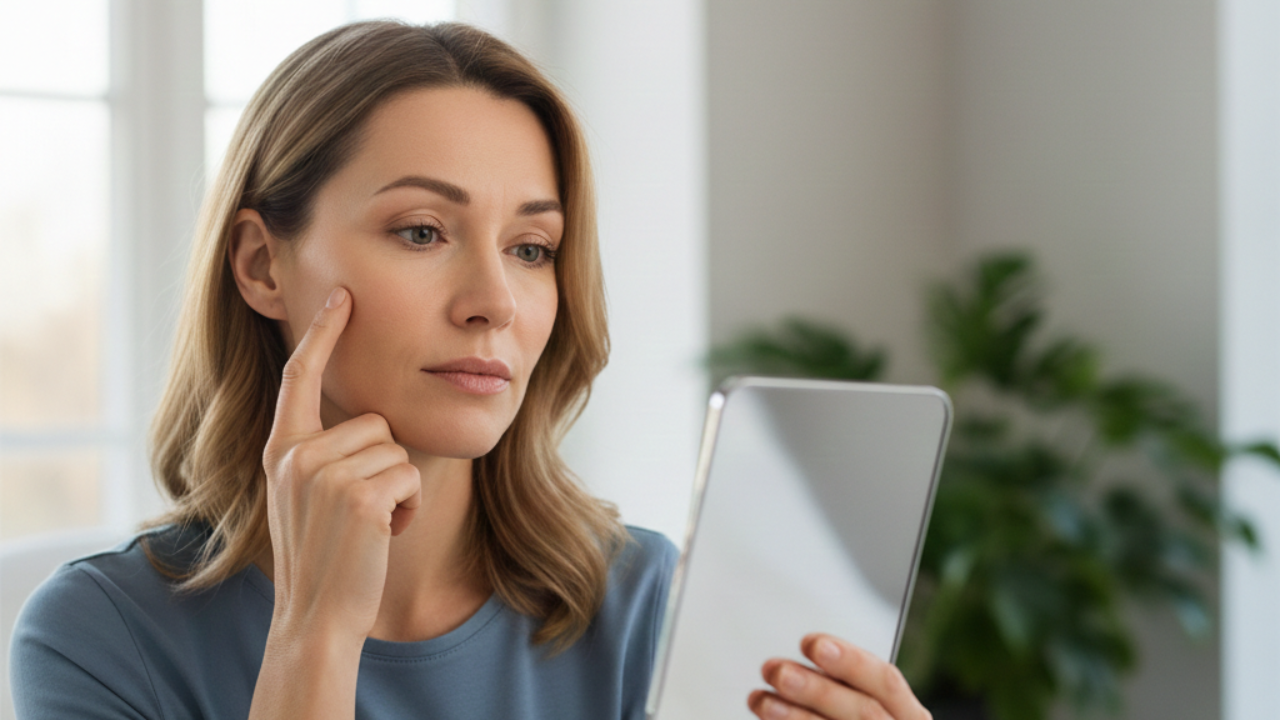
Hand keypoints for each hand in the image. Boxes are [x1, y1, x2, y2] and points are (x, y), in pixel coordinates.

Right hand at [261, 286, 422, 645]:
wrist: (316, 616)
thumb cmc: (321, 558)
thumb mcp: (301, 497)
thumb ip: (317, 454)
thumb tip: (363, 420)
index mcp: (281, 450)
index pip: (300, 377)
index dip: (323, 333)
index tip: (342, 295)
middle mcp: (297, 455)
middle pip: (374, 421)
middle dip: (383, 464)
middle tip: (360, 512)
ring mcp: (325, 475)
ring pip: (396, 448)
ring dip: (397, 488)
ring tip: (368, 526)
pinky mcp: (360, 496)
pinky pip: (409, 476)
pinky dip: (408, 506)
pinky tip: (383, 535)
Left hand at [748, 634, 930, 719]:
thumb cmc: (855, 719)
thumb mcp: (859, 705)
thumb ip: (840, 689)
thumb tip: (792, 668)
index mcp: (908, 714)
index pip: (886, 682)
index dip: (850, 661)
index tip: (811, 643)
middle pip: (864, 711)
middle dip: (818, 690)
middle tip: (779, 672)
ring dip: (797, 717)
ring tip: (762, 701)